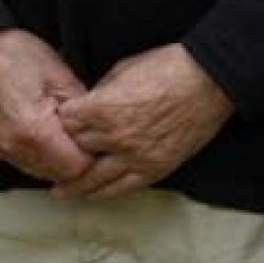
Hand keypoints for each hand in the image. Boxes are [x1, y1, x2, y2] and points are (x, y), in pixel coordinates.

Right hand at [0, 28, 95, 181]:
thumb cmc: (18, 54)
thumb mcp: (61, 75)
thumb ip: (83, 110)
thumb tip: (99, 131)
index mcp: (33, 130)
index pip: (76, 166)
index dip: (93, 155)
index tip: (100, 139)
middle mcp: (14, 147)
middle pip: (60, 176)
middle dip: (78, 160)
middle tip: (88, 136)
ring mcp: (1, 150)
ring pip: (43, 174)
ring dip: (59, 161)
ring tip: (68, 134)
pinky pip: (26, 164)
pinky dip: (42, 157)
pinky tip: (49, 136)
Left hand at [52, 43, 233, 200]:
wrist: (208, 81)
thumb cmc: (168, 67)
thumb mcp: (123, 68)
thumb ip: (100, 92)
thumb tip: (85, 105)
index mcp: (103, 108)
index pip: (65, 123)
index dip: (60, 123)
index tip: (56, 126)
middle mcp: (114, 136)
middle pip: (76, 151)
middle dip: (66, 151)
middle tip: (55, 158)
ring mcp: (135, 157)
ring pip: (93, 179)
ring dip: (74, 185)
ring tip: (60, 192)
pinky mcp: (154, 169)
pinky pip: (121, 189)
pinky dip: (102, 193)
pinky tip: (90, 195)